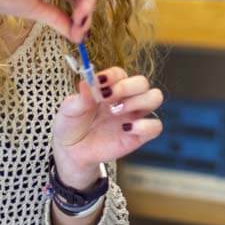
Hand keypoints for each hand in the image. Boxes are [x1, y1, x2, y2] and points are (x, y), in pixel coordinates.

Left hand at [51, 67, 163, 188]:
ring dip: (138, 101)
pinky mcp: (139, 135)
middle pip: (142, 82)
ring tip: (116, 111)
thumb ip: (79, 98)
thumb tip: (86, 83)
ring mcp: (135, 116)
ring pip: (155, 97)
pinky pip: (155, 126)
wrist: (72, 151)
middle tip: (107, 98)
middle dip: (126, 87)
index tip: (98, 82)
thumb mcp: (69, 110)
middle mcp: (126, 98)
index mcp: (110, 87)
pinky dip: (145, 125)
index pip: (120, 73)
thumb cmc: (72, 125)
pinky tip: (125, 128)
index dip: (111, 76)